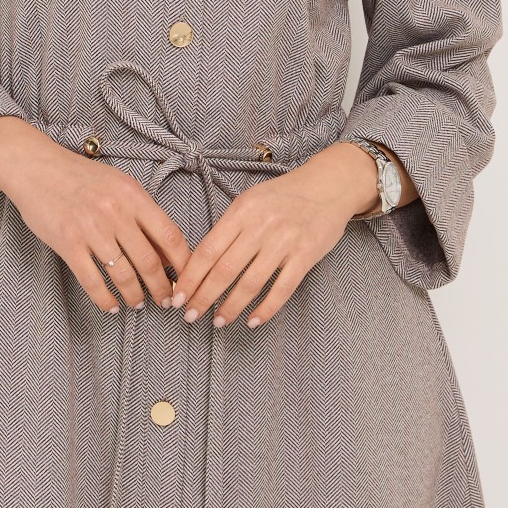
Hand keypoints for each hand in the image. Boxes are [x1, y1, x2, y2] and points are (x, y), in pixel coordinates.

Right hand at [7, 144, 193, 317]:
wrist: (37, 167)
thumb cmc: (81, 177)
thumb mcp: (119, 185)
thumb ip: (142, 213)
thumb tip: (166, 251)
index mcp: (133, 195)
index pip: (170, 236)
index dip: (184, 264)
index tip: (187, 280)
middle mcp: (115, 212)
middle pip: (149, 261)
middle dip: (162, 287)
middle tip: (166, 300)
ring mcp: (90, 229)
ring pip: (122, 275)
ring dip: (135, 296)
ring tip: (138, 303)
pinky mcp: (68, 243)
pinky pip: (92, 281)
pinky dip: (105, 299)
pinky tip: (111, 306)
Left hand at [167, 143, 377, 328]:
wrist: (328, 185)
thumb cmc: (285, 195)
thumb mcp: (251, 200)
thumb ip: (230, 227)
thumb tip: (203, 261)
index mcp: (242, 210)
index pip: (208, 249)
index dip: (190, 277)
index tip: (178, 296)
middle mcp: (261, 226)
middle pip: (225, 269)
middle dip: (203, 297)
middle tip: (190, 315)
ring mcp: (284, 241)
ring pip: (250, 283)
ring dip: (231, 307)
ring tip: (218, 322)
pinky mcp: (305, 255)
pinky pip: (282, 289)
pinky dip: (266, 309)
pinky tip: (253, 321)